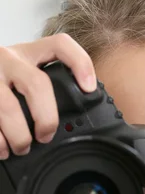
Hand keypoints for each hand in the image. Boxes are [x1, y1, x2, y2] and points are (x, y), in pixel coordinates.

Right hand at [0, 34, 96, 157]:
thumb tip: (72, 124)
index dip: (79, 63)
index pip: (59, 45)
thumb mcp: (22, 75)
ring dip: (19, 135)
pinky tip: (3, 148)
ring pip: (8, 107)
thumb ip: (43, 89)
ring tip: (22, 148)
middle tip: (46, 136)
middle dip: (46, 118)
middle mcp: (9, 59)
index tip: (89, 89)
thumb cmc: (3, 82)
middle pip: (37, 84)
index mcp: (28, 53)